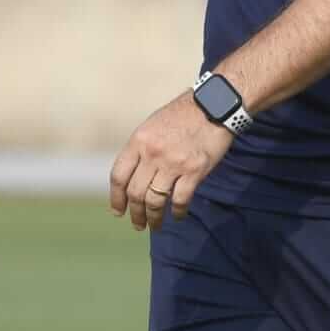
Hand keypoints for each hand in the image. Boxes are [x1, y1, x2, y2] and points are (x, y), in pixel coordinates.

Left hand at [108, 89, 233, 231]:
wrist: (213, 104)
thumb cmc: (182, 115)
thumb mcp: (152, 125)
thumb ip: (141, 149)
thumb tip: (132, 176)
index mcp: (138, 140)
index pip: (119, 176)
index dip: (116, 198)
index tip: (118, 211)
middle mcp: (152, 153)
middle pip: (135, 192)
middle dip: (135, 213)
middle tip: (138, 224)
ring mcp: (173, 163)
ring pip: (155, 200)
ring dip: (154, 218)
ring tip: (155, 226)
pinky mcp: (194, 170)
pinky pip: (180, 200)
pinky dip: (178, 212)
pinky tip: (178, 215)